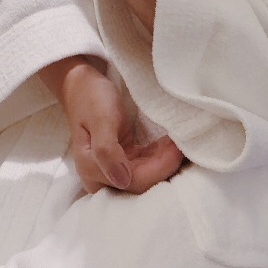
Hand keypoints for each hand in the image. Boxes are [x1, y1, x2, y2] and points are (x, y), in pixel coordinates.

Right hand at [43, 58, 186, 194]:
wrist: (82, 85)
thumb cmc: (90, 98)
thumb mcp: (100, 119)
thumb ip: (107, 150)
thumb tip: (122, 181)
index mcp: (90, 168)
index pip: (132, 181)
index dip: (158, 169)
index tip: (177, 151)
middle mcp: (101, 175)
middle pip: (140, 182)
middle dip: (164, 166)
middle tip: (184, 147)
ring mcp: (112, 169)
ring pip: (145, 175)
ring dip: (165, 162)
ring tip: (181, 144)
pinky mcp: (122, 160)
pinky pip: (145, 165)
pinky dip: (160, 157)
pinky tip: (171, 145)